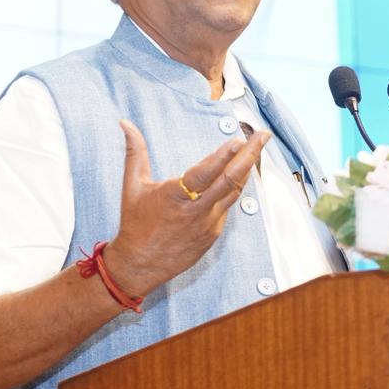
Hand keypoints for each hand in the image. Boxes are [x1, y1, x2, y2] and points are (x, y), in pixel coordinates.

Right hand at [101, 119, 268, 298]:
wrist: (139, 265)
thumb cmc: (135, 223)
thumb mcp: (132, 185)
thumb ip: (134, 151)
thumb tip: (125, 123)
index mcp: (175, 197)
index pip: (205, 173)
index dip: (223, 156)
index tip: (239, 140)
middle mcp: (196, 211)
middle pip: (230, 180)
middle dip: (250, 155)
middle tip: (263, 136)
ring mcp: (208, 224)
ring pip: (234, 192)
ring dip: (248, 169)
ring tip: (257, 148)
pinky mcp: (213, 234)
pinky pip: (228, 206)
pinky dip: (235, 188)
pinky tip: (241, 173)